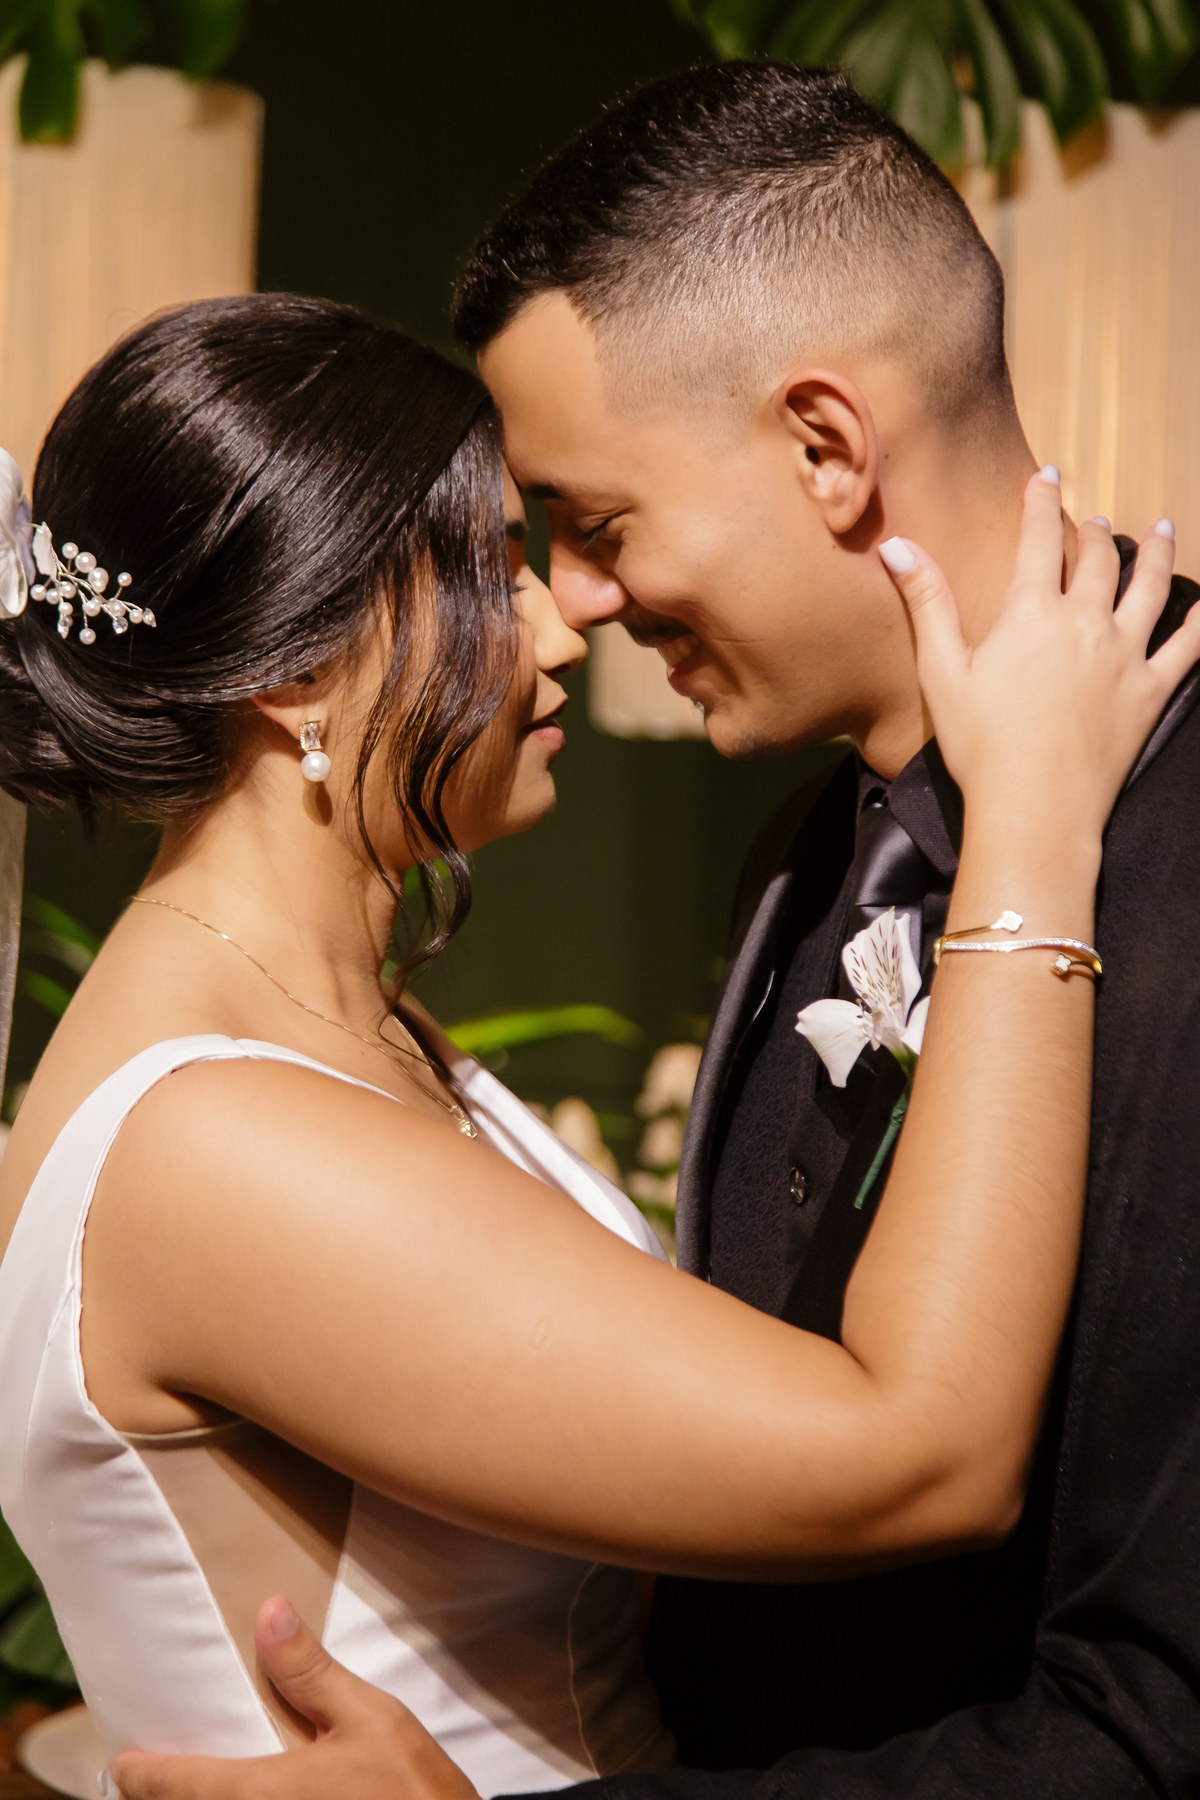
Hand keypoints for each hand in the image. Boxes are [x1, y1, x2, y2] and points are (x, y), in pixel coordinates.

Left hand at [111, 1597, 479, 1799]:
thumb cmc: (410, 1790)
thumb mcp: (370, 1718)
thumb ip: (312, 1672)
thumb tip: (270, 1614)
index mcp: (262, 1791)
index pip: (177, 1785)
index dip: (141, 1775)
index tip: (124, 1764)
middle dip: (166, 1796)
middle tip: (154, 1775)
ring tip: (195, 1785)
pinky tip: (253, 1793)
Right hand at [878, 470, 1199, 846]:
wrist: (1035, 805)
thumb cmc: (980, 745)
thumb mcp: (941, 671)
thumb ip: (926, 602)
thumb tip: (896, 545)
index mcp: (1032, 614)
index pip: (1039, 541)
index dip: (1042, 503)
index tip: (1047, 477)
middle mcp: (1086, 623)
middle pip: (1097, 561)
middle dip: (1093, 534)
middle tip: (1092, 522)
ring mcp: (1125, 656)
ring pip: (1150, 589)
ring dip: (1156, 554)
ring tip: (1161, 531)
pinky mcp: (1150, 692)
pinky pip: (1187, 647)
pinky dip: (1199, 621)